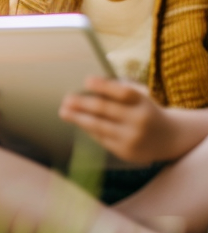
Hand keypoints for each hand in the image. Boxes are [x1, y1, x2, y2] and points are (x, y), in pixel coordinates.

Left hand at [59, 76, 173, 164]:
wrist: (168, 138)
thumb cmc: (143, 110)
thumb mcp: (138, 97)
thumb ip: (117, 90)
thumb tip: (86, 85)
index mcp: (142, 102)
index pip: (122, 92)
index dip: (104, 85)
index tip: (86, 80)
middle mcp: (139, 120)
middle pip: (106, 109)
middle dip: (82, 103)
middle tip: (66, 99)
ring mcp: (133, 138)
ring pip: (100, 126)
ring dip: (78, 118)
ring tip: (64, 112)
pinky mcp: (127, 152)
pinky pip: (102, 139)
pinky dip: (88, 130)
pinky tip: (79, 123)